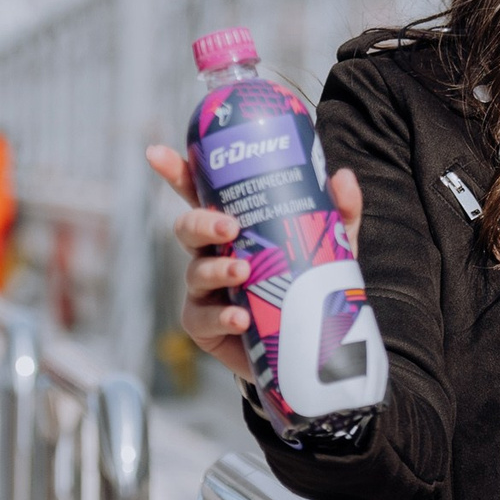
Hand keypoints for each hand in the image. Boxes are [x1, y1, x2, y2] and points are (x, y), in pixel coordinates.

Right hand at [146, 144, 361, 384]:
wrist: (309, 345)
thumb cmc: (310, 283)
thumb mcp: (330, 245)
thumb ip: (338, 212)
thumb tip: (343, 177)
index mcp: (233, 225)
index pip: (199, 194)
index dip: (176, 173)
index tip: (156, 153)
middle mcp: (211, 253)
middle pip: (188, 228)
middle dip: (202, 223)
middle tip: (230, 226)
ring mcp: (205, 290)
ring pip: (195, 272)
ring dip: (216, 270)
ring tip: (242, 271)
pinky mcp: (204, 326)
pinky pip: (202, 319)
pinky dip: (220, 317)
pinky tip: (239, 318)